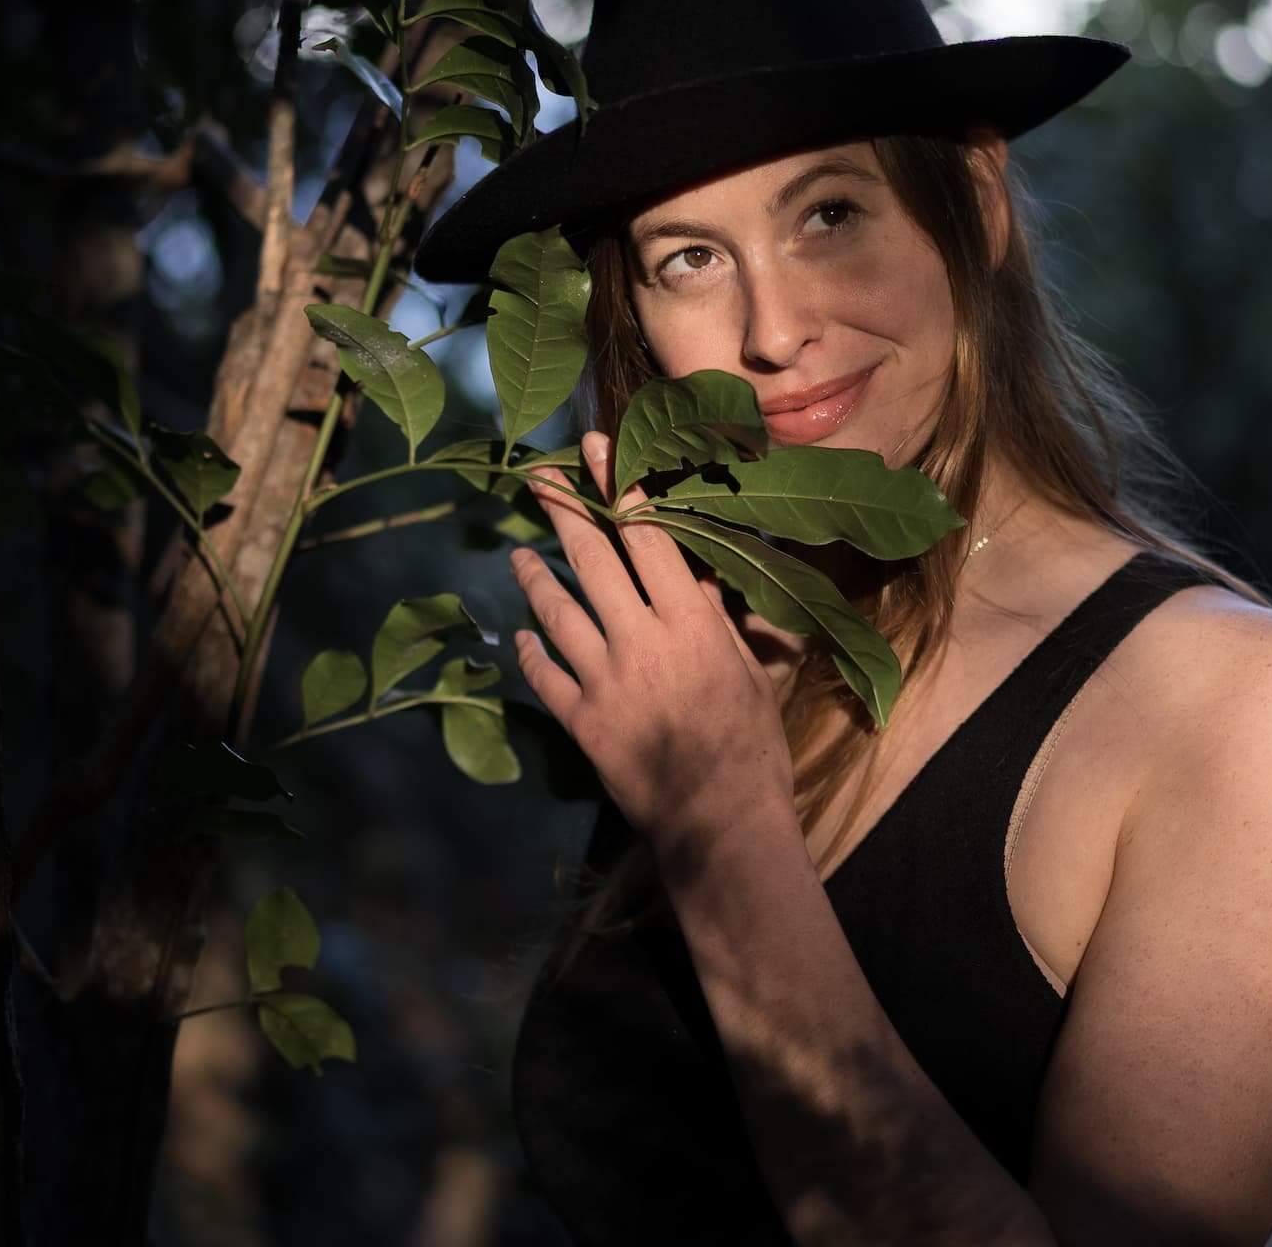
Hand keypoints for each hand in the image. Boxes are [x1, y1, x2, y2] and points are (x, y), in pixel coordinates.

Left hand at [510, 431, 796, 848]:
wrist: (722, 823)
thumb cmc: (752, 747)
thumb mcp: (748, 672)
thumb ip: (716, 621)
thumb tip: (695, 577)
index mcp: (689, 622)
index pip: (648, 536)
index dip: (621, 486)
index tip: (598, 448)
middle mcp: (640, 640)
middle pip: (592, 558)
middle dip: (563, 509)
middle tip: (536, 474)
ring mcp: (604, 682)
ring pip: (556, 612)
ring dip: (535, 578)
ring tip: (518, 556)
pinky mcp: (581, 723)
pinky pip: (545, 677)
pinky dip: (530, 654)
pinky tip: (519, 637)